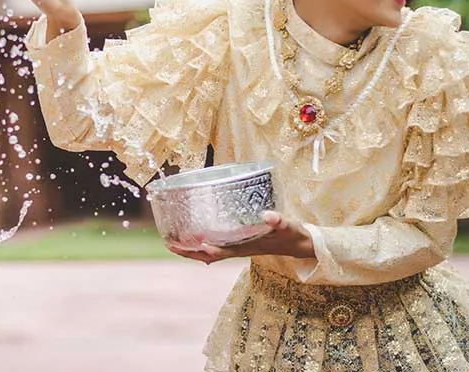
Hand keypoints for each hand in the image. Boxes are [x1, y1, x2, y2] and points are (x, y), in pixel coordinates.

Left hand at [166, 211, 315, 264]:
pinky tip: (192, 239)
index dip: (208, 250)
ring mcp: (237, 247)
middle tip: (168, 244)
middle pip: (209, 254)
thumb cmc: (293, 234)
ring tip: (171, 242)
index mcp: (248, 247)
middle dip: (189, 252)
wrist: (299, 243)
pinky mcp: (239, 242)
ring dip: (191, 249)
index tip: (195, 245)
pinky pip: (216, 245)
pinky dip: (202, 244)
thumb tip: (268, 215)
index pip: (224, 251)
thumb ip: (279, 221)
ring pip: (209, 251)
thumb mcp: (288, 226)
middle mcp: (239, 249)